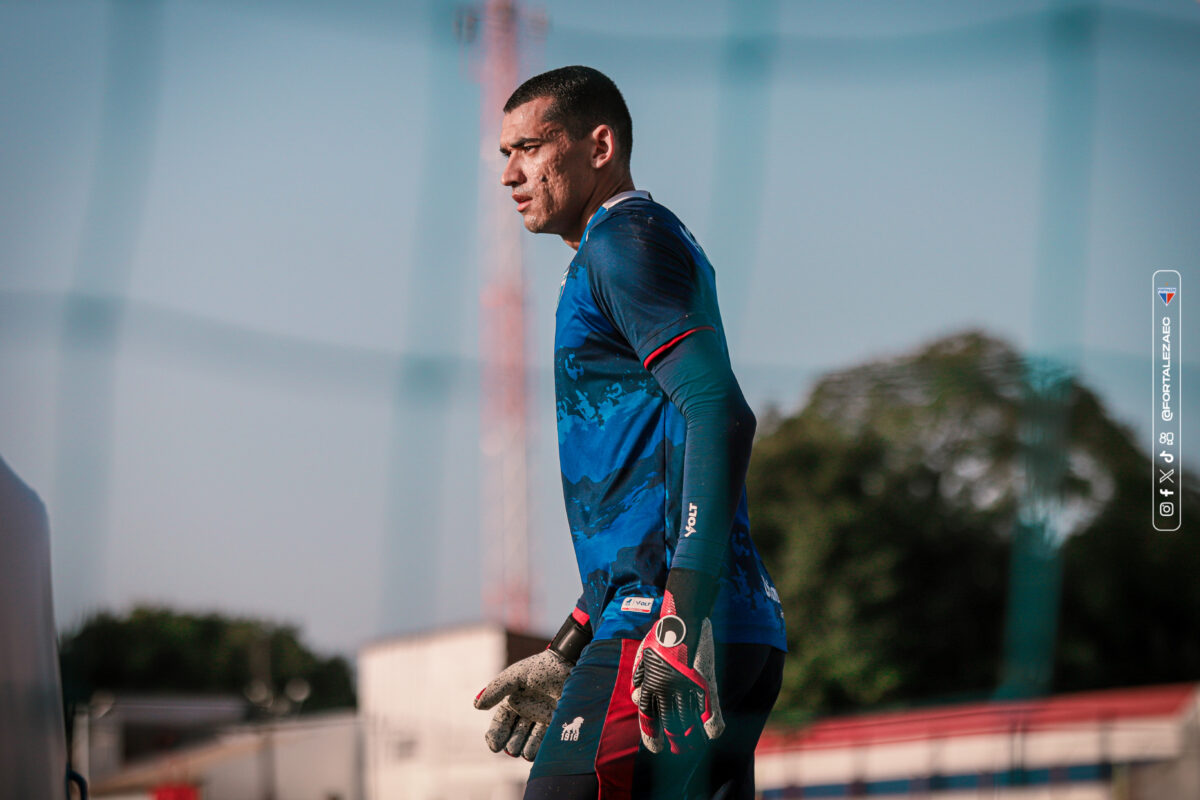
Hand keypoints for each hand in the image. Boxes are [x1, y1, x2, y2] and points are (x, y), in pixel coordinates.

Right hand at [474, 649, 571, 760]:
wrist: (572, 665)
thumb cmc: (543, 668)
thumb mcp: (517, 675)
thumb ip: (497, 688)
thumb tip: (476, 705)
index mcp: (514, 701)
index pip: (500, 723)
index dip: (495, 735)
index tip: (494, 746)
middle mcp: (526, 712)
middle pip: (513, 735)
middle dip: (511, 743)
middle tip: (511, 748)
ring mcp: (541, 719)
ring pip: (528, 740)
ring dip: (524, 748)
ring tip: (523, 751)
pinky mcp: (556, 724)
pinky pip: (545, 741)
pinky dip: (538, 749)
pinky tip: (533, 752)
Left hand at [631, 612, 723, 753]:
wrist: (683, 620)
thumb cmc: (662, 636)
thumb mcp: (643, 655)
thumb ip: (638, 677)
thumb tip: (634, 697)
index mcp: (651, 683)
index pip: (648, 716)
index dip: (651, 734)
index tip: (655, 748)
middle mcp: (668, 688)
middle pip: (669, 722)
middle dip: (673, 740)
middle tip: (676, 750)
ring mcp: (687, 687)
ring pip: (689, 719)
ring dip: (690, 736)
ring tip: (692, 746)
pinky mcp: (705, 682)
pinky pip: (710, 710)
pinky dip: (712, 725)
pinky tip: (711, 735)